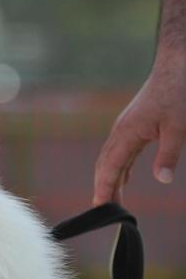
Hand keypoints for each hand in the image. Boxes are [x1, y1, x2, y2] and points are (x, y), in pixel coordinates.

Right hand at [93, 54, 185, 203]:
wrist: (178, 66)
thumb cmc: (178, 93)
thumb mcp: (178, 127)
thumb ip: (169, 155)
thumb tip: (162, 180)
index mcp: (127, 132)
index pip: (110, 167)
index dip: (104, 188)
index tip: (100, 208)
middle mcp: (121, 131)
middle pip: (105, 165)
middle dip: (103, 188)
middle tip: (104, 212)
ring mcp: (126, 128)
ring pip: (111, 159)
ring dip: (110, 179)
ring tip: (111, 201)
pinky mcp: (134, 126)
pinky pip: (121, 152)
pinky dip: (120, 169)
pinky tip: (124, 180)